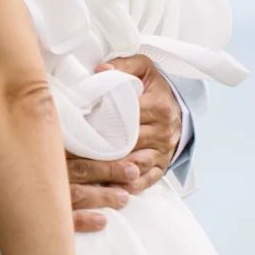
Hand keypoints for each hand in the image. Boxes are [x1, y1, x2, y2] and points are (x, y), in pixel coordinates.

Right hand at [0, 55, 183, 236]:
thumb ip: (6, 108)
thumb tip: (23, 82)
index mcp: (26, 145)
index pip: (72, 144)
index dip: (101, 146)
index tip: (125, 146)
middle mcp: (32, 172)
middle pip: (80, 171)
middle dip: (110, 171)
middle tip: (136, 170)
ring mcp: (27, 199)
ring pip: (75, 199)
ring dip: (103, 197)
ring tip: (126, 197)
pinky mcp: (21, 220)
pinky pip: (57, 225)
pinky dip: (80, 224)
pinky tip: (101, 222)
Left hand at [67, 56, 183, 231]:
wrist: (178, 106)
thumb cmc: (154, 87)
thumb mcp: (143, 68)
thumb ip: (123, 66)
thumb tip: (99, 69)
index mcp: (158, 106)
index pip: (128, 116)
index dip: (103, 120)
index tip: (81, 124)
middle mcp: (163, 131)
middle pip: (129, 143)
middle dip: (103, 148)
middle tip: (76, 152)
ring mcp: (163, 151)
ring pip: (135, 165)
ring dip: (113, 171)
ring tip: (88, 173)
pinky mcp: (162, 166)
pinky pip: (146, 180)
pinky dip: (128, 185)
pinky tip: (110, 188)